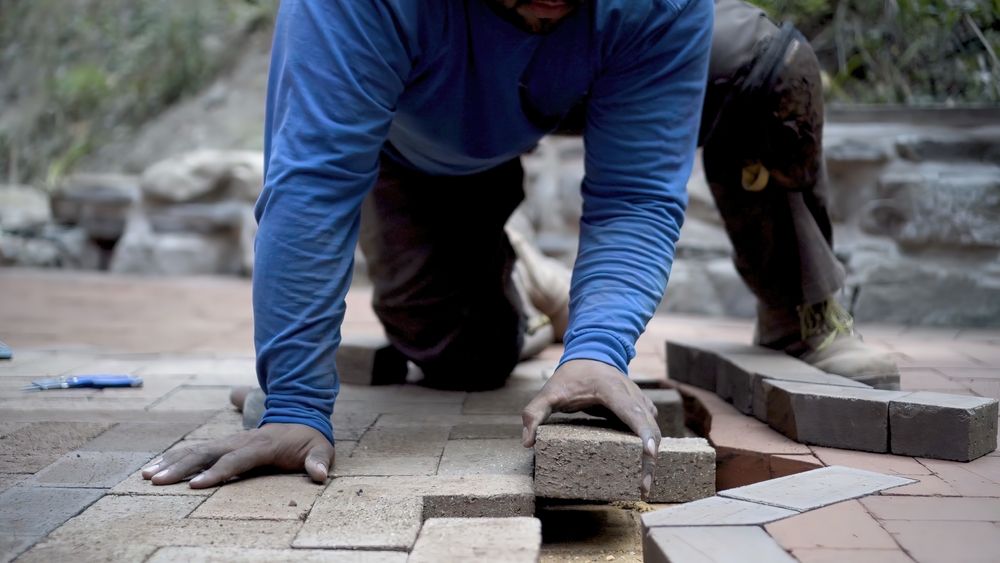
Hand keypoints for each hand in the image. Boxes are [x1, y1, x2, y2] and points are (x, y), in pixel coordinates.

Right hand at [141, 423, 334, 487]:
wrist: (301, 416)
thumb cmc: (309, 440)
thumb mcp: (320, 449)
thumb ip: (319, 461)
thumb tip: (320, 475)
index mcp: (262, 445)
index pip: (236, 459)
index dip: (217, 472)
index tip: (196, 485)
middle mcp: (240, 441)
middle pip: (206, 453)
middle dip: (180, 467)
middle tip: (155, 481)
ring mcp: (229, 441)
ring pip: (195, 449)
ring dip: (171, 462)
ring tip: (147, 476)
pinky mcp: (222, 445)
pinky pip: (194, 450)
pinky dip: (173, 458)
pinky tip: (155, 469)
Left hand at [521, 359, 660, 498]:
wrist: (591, 353)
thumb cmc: (572, 375)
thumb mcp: (549, 391)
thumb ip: (535, 413)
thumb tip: (528, 442)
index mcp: (611, 390)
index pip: (632, 412)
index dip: (643, 433)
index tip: (649, 455)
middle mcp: (632, 394)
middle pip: (650, 427)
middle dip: (650, 458)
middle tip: (643, 486)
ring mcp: (641, 400)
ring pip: (655, 430)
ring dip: (653, 456)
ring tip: (644, 484)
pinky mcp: (643, 408)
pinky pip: (651, 429)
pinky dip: (650, 447)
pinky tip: (643, 467)